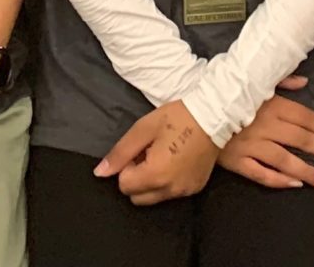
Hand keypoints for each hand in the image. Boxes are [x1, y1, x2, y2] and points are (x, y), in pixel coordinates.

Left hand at [96, 99, 218, 205]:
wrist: (213, 116)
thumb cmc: (176, 118)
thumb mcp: (143, 129)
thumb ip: (120, 153)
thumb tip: (100, 173)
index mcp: (155, 174)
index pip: (124, 186)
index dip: (126, 167)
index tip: (138, 150)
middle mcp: (170, 189)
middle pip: (137, 197)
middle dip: (136, 179)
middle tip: (147, 154)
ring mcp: (184, 191)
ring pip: (154, 198)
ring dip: (150, 182)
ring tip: (161, 156)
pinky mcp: (195, 189)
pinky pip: (171, 194)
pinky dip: (166, 183)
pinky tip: (174, 162)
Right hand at [217, 74, 313, 189]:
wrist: (197, 108)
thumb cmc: (228, 92)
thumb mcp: (255, 80)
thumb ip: (282, 80)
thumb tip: (305, 82)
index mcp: (271, 105)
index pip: (305, 117)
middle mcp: (266, 126)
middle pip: (301, 140)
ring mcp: (252, 146)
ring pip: (285, 161)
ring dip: (307, 171)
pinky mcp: (238, 161)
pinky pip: (262, 174)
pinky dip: (279, 181)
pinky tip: (295, 184)